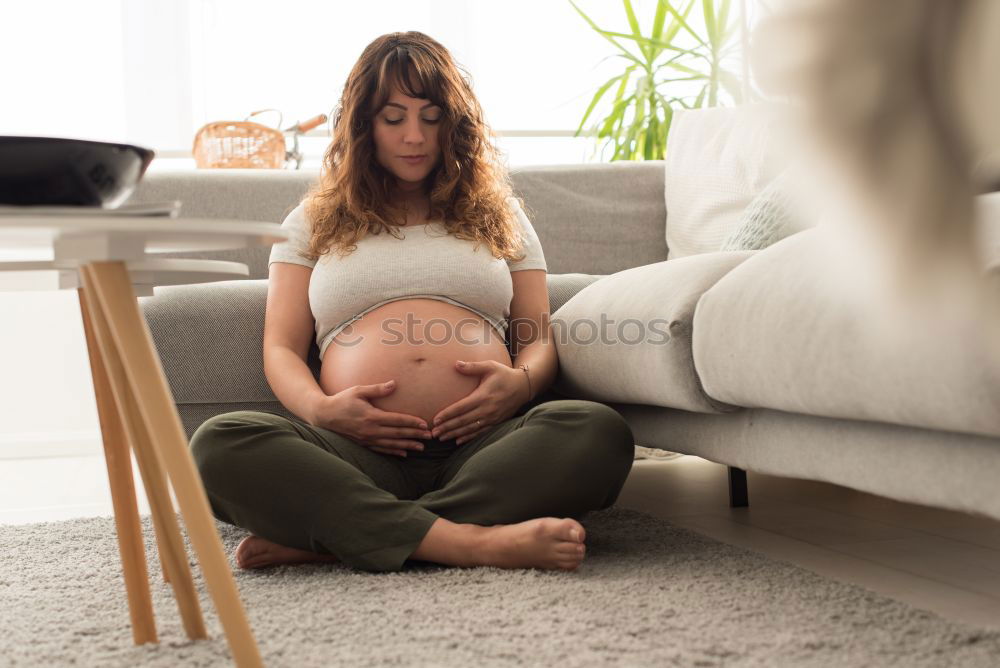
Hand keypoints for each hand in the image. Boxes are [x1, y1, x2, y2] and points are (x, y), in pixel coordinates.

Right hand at [311, 380, 432, 457]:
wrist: (324, 415)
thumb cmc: (342, 400)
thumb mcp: (358, 391)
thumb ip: (377, 389)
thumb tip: (394, 384)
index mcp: (371, 416)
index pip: (397, 420)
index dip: (412, 422)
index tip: (425, 424)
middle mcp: (371, 430)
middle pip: (397, 434)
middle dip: (415, 435)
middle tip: (430, 437)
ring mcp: (367, 439)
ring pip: (391, 444)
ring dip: (407, 445)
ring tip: (421, 447)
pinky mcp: (363, 444)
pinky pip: (381, 450)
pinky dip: (393, 452)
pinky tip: (403, 453)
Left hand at [431, 360, 529, 443]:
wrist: (524, 386)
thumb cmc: (504, 374)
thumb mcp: (490, 366)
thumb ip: (472, 367)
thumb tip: (456, 364)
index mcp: (483, 396)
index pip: (461, 407)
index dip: (447, 414)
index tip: (435, 420)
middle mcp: (487, 409)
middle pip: (463, 421)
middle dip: (447, 427)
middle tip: (433, 433)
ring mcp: (492, 418)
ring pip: (470, 429)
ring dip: (455, 434)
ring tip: (442, 438)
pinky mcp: (496, 422)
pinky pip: (480, 432)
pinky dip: (468, 437)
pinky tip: (458, 441)